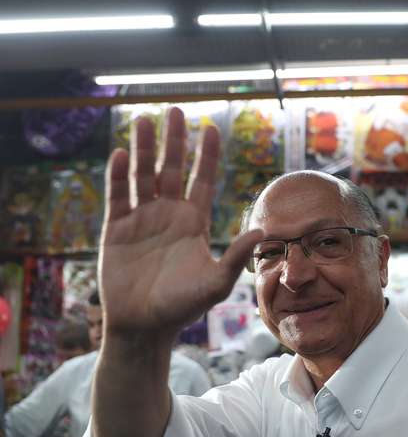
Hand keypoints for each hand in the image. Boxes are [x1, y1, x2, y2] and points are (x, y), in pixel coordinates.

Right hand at [99, 107, 261, 344]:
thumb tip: (263, 231)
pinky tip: (120, 154)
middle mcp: (168, 214)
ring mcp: (141, 219)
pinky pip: (117, 196)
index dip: (207, 155)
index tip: (211, 128)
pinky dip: (118, 175)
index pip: (203, 180)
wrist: (145, 326)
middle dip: (174, 141)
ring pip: (142, 175)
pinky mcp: (115, 229)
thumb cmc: (183, 307)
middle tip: (175, 110)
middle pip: (172, 169)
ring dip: (142, 149)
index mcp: (194, 222)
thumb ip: (236, 256)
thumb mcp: (216, 282)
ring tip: (142, 120)